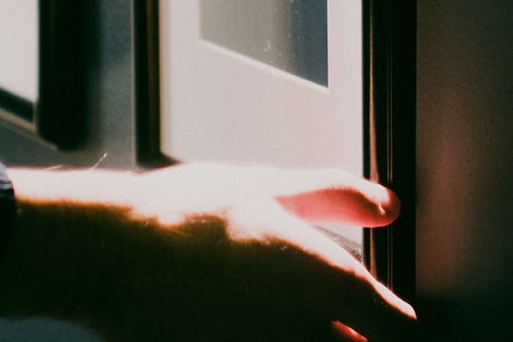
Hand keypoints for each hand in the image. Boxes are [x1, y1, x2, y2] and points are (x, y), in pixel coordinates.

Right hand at [0, 164, 414, 341]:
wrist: (113, 253)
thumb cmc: (186, 213)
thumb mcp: (265, 185)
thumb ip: (335, 195)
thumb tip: (388, 203)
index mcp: (330, 282)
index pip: (398, 327)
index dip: (387, 319)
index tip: (371, 311)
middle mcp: (309, 332)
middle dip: (349, 335)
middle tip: (328, 315)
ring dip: (312, 338)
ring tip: (267, 312)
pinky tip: (238, 322)